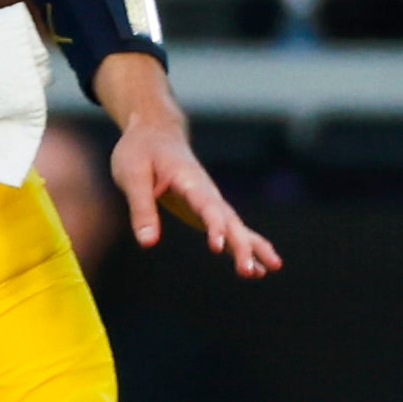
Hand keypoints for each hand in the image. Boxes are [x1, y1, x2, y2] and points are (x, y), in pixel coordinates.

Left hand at [95, 60, 280, 279]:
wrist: (154, 130)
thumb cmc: (140, 150)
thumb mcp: (131, 175)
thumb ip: (141, 208)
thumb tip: (147, 243)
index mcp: (189, 179)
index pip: (206, 205)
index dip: (214, 225)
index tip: (218, 247)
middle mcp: (206, 191)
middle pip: (229, 219)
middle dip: (241, 245)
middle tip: (249, 271)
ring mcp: (209, 200)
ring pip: (236, 225)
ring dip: (251, 247)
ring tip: (271, 269)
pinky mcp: (205, 210)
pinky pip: (230, 229)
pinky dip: (244, 246)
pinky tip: (258, 269)